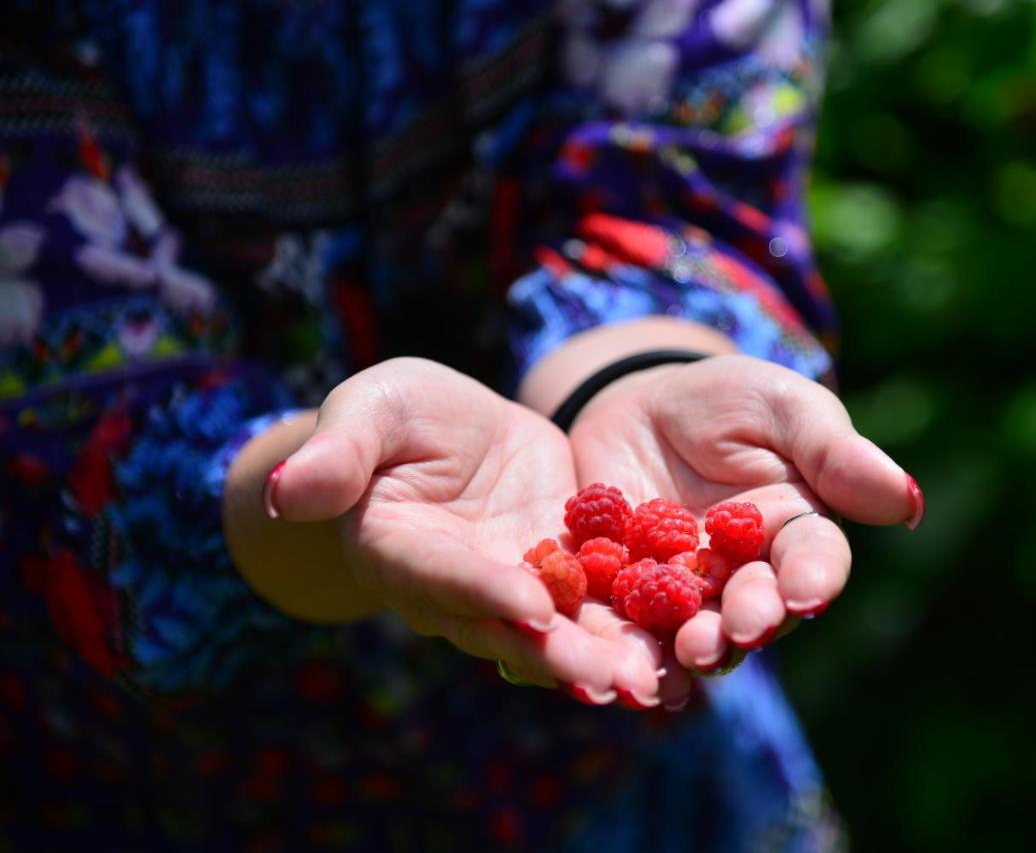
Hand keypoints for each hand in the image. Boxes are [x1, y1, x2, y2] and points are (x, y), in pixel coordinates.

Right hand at [266, 358, 664, 706]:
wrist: (447, 430)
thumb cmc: (395, 415)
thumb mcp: (370, 411)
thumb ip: (340, 452)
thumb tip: (287, 491)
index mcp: (402, 551)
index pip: (443, 578)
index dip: (484, 592)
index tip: (533, 607)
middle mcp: (462, 588)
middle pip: (510, 628)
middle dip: (562, 654)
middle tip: (614, 680)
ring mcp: (517, 586)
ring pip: (562, 632)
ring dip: (609, 660)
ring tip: (658, 684)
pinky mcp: (565, 571)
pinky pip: (602, 604)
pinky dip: (640, 629)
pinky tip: (687, 652)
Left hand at [568, 354, 922, 684]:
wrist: (639, 407)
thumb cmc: (728, 400)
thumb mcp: (781, 407)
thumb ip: (833, 452)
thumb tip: (907, 499)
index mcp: (796, 530)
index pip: (814, 561)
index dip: (813, 580)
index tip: (806, 594)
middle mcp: (747, 574)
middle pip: (757, 609)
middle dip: (750, 621)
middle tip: (738, 631)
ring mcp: (685, 592)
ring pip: (695, 632)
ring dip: (693, 649)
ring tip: (686, 655)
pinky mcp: (625, 595)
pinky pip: (628, 626)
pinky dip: (627, 646)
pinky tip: (620, 661)